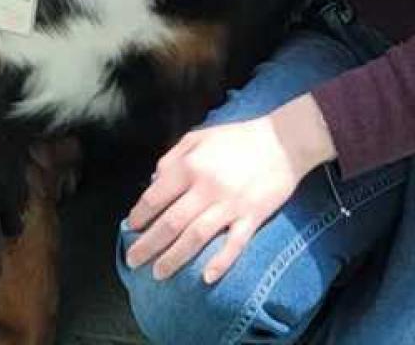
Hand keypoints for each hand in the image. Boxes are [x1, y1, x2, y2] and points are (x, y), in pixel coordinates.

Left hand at [123, 98, 334, 284]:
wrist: (283, 141)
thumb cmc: (238, 138)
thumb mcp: (198, 136)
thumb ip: (172, 157)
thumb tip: (153, 182)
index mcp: (190, 166)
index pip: (156, 197)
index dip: (140, 215)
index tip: (130, 229)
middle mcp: (206, 187)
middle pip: (171, 223)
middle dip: (148, 245)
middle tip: (133, 261)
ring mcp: (230, 204)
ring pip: (196, 237)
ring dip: (174, 258)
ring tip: (158, 274)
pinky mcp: (253, 217)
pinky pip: (234, 244)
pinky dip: (220, 262)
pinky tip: (206, 277)